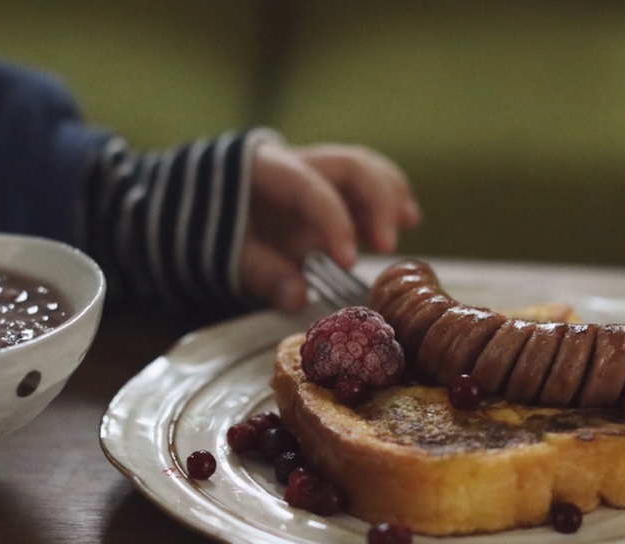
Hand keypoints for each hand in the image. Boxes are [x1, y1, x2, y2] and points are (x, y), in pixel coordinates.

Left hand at [241, 141, 420, 312]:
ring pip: (366, 169)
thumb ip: (263, 273)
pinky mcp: (336, 188)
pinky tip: (408, 219)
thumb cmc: (224, 229)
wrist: (215, 205)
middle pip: (351, 166)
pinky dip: (391, 199)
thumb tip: (297, 298)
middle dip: (377, 201)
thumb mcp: (231, 254)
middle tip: (388, 245)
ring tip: (410, 222)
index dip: (334, 222)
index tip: (350, 262)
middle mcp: (302, 162)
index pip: (310, 189)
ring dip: (391, 195)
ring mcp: (322, 173)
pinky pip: (369, 184)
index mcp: (268, 171)